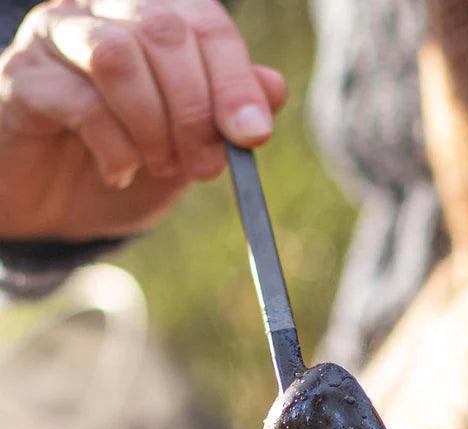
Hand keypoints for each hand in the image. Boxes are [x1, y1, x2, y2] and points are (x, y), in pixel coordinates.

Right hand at [0, 0, 286, 240]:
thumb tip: (273, 88)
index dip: (235, 80)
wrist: (57, 201)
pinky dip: (115, 148)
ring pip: (117, 56)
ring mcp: (56, 35)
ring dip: (154, 125)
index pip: (204, 22)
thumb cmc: (131, 159)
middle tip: (206, 167)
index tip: (253, 136)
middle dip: (196, 110)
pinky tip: (120, 173)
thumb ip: (228, 111)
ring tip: (162, 166)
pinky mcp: (23, 76)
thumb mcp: (193, 142)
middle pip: (163, 31)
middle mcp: (102, 9)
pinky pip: (80, 102)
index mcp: (152, 15)